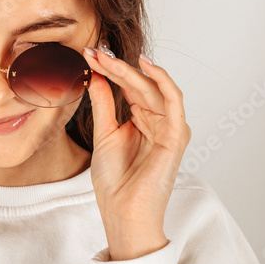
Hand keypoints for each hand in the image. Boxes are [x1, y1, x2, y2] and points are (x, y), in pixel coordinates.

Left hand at [82, 45, 191, 260]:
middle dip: (116, 65)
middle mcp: (158, 122)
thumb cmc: (116, 183)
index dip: (110, 70)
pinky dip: (162, 80)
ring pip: (153, 88)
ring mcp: (170, 128)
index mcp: (143, 121)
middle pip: (140, 85)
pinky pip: (174, 101)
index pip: (128, 87)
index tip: (88, 54)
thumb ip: (104, 104)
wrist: (123, 212)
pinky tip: (144, 66)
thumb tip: (96, 76)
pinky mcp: (177, 136)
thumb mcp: (104, 134)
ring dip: (130, 70)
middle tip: (94, 50)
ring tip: (106, 57)